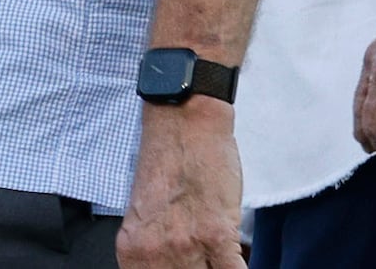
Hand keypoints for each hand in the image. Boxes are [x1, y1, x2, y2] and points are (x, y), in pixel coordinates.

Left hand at [117, 99, 241, 268]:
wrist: (184, 121)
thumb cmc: (170, 160)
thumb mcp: (147, 217)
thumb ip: (156, 251)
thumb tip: (176, 267)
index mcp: (133, 253)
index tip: (193, 267)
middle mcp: (153, 255)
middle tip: (208, 261)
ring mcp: (184, 247)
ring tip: (223, 256)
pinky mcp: (216, 235)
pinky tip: (243, 259)